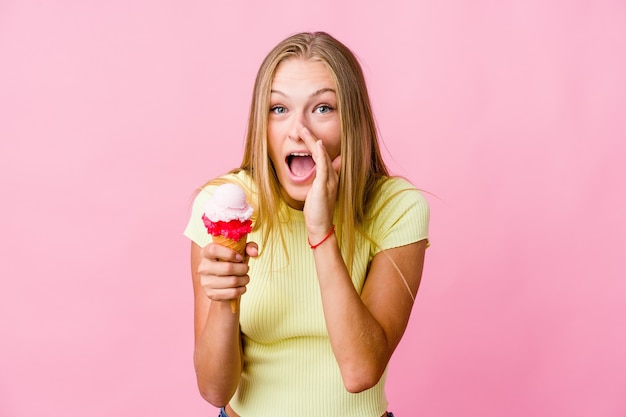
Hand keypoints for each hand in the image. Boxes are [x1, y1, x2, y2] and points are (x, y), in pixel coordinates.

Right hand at [197, 241, 257, 302]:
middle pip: (228, 268)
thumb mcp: (239, 251)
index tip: (240, 258)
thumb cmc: (231, 261)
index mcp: (206, 252)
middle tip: (246, 268)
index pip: (214, 250)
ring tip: (245, 277)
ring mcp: (205, 282)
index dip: (230, 253)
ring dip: (244, 279)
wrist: (222, 282)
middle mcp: (203, 267)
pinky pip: (232, 293)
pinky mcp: (211, 294)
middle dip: (243, 268)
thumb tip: (254, 252)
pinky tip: (242, 286)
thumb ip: (249, 246)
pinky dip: (242, 289)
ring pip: (232, 281)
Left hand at [298, 125, 341, 240]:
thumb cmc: (317, 210)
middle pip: (321, 151)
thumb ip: (317, 180)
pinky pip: (324, 166)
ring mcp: (329, 179)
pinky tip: (318, 144)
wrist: (320, 226)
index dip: (313, 142)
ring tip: (303, 129)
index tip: (304, 131)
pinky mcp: (324, 185)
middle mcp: (332, 175)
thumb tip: (316, 172)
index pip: (321, 154)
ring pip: (321, 155)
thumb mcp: (317, 192)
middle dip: (311, 137)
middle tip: (301, 125)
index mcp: (329, 176)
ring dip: (312, 140)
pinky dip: (321, 154)